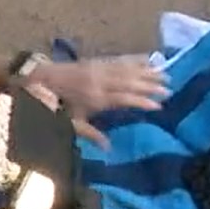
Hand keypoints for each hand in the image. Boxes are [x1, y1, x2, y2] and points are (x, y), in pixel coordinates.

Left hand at [29, 58, 169, 146]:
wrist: (40, 80)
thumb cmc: (56, 106)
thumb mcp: (71, 124)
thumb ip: (91, 134)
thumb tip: (109, 149)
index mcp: (96, 97)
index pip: (124, 99)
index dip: (142, 101)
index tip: (158, 106)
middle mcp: (100, 81)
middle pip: (130, 82)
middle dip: (150, 85)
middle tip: (169, 89)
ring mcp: (99, 68)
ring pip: (128, 69)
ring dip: (147, 71)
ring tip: (165, 74)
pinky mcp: (97, 61)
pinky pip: (120, 59)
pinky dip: (136, 59)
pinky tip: (148, 59)